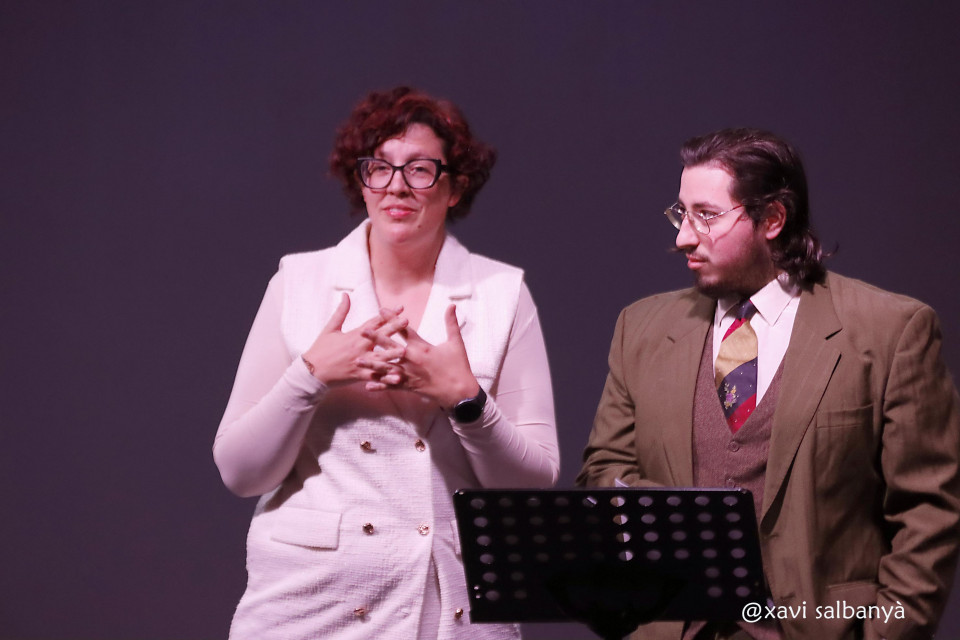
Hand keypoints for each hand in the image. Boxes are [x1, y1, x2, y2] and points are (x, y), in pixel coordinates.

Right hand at [301, 293, 406, 385]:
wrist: (312, 371)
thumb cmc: (321, 349)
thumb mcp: (330, 328)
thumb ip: (341, 312)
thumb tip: (346, 294)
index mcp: (354, 335)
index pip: (374, 322)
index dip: (388, 314)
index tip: (400, 307)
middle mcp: (359, 347)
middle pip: (380, 336)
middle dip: (394, 328)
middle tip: (407, 321)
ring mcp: (360, 361)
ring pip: (379, 358)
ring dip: (392, 354)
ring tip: (405, 350)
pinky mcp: (359, 375)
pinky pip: (374, 377)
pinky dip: (385, 378)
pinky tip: (397, 378)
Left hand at [361, 304, 478, 407]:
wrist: (459, 392)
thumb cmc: (458, 366)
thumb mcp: (456, 343)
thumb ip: (451, 323)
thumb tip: (451, 305)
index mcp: (421, 347)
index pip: (404, 330)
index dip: (392, 319)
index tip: (381, 309)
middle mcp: (411, 360)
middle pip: (390, 347)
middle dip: (375, 338)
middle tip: (362, 331)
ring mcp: (408, 374)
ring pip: (386, 368)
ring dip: (371, 364)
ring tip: (358, 360)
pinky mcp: (408, 386)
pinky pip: (391, 386)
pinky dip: (379, 385)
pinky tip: (367, 385)